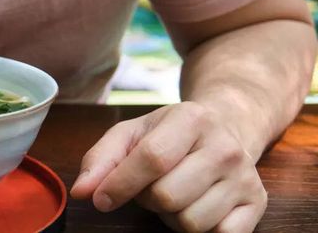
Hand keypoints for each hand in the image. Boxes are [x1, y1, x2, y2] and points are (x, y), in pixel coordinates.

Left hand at [70, 101, 266, 232]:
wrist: (226, 127)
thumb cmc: (169, 134)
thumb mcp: (132, 133)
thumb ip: (101, 159)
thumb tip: (82, 191)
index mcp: (191, 119)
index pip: (152, 159)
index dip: (120, 184)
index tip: (101, 199)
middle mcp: (224, 147)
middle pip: (168, 196)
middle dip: (147, 199)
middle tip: (150, 185)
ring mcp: (245, 177)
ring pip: (190, 222)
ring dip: (171, 216)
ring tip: (174, 193)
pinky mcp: (257, 204)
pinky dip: (199, 230)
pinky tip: (196, 206)